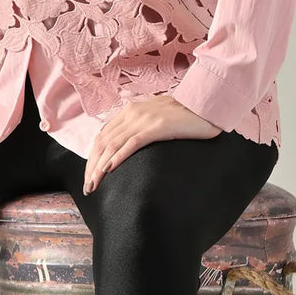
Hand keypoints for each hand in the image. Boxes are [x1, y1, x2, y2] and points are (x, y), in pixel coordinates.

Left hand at [83, 94, 221, 192]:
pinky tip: (109, 169)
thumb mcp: (155, 119)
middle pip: (103, 142)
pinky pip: (132, 143)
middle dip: (92, 166)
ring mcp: (144, 119)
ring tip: (94, 184)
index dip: (92, 158)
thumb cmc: (184, 117)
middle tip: (88, 187)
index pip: (102, 137)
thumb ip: (140, 128)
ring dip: (100, 167)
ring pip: (113, 145)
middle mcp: (132, 113)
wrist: (207, 106)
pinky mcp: (157, 127)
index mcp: (129, 111)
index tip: (89, 176)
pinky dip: (118, 157)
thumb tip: (126, 148)